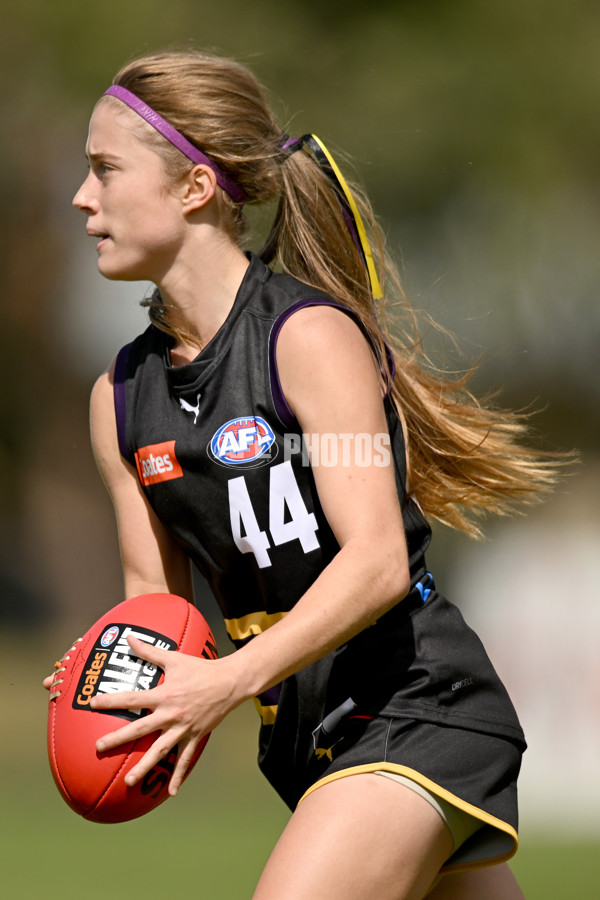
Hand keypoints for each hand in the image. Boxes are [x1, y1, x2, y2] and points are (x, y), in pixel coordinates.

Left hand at [90, 635, 240, 795]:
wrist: (229, 682)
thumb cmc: (200, 668)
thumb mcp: (174, 658)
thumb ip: (149, 651)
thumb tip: (129, 638)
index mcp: (164, 695)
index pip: (133, 697)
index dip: (112, 700)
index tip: (93, 703)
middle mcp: (171, 714)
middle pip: (140, 729)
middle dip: (118, 739)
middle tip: (99, 747)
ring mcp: (183, 728)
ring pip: (160, 751)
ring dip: (144, 767)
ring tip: (129, 782)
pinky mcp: (195, 737)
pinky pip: (186, 760)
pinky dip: (179, 776)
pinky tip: (170, 792)